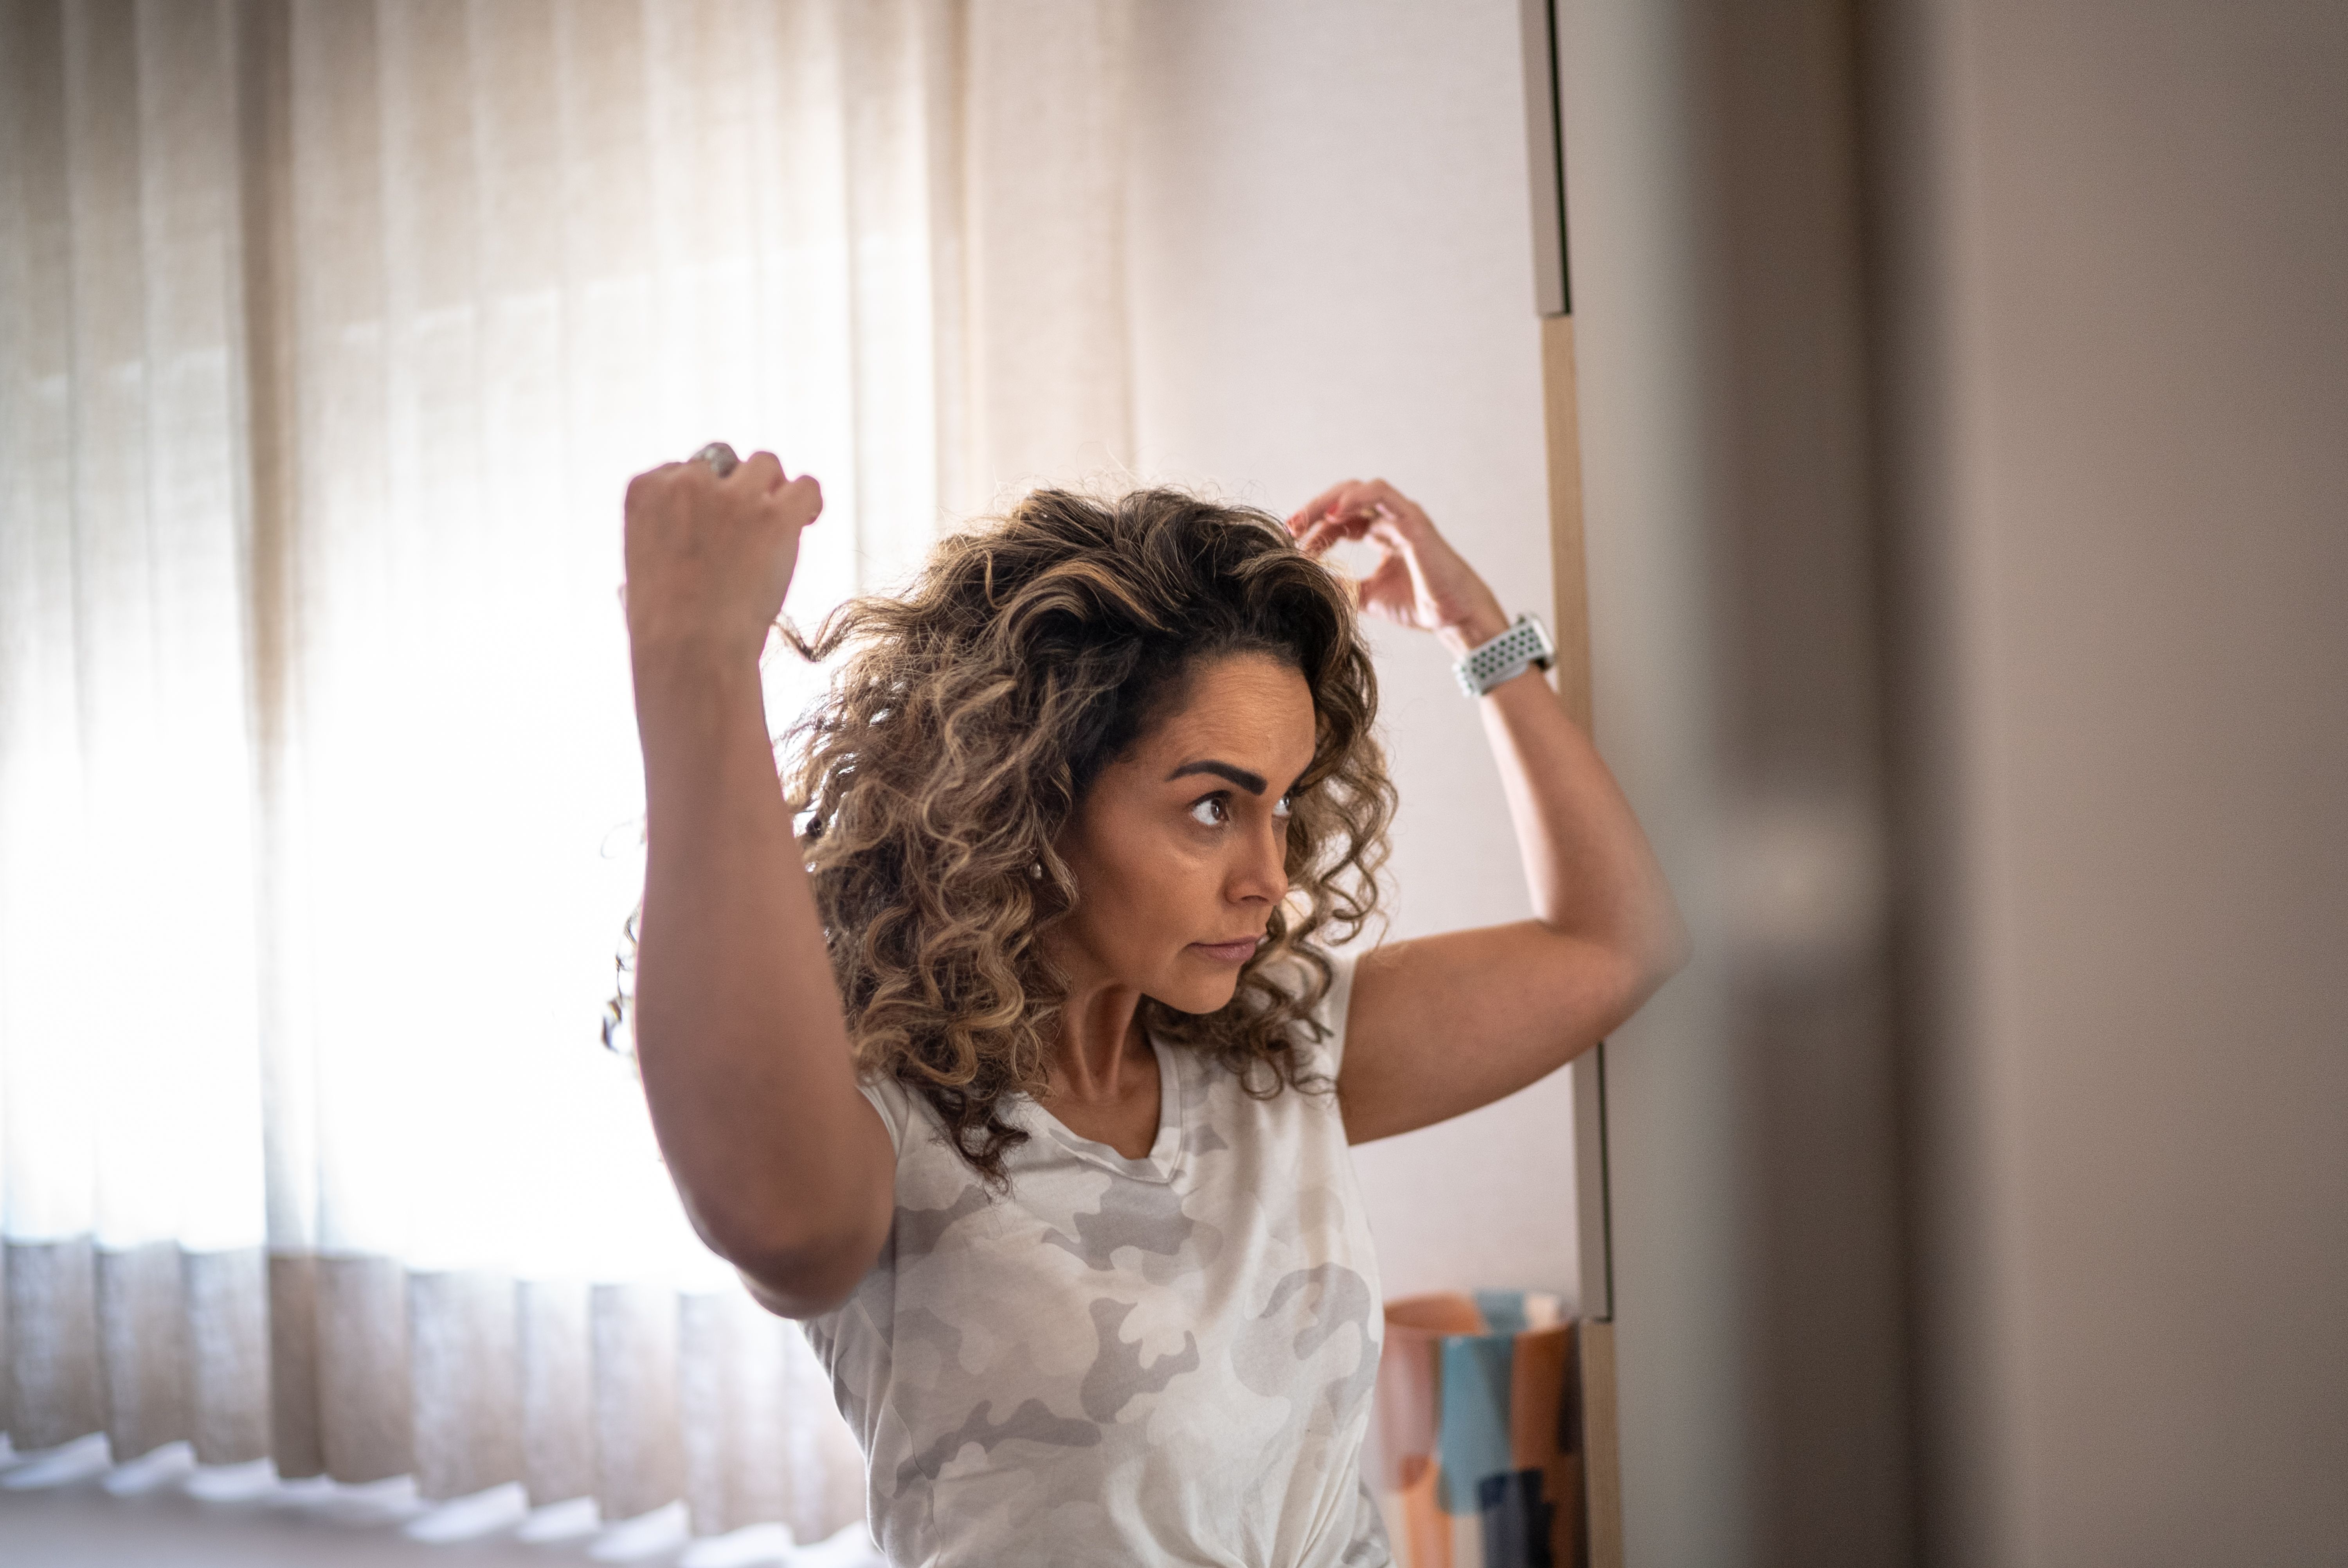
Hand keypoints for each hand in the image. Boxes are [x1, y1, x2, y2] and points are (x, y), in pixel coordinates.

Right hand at [623, 449, 822, 667]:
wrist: (689, 651)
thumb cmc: (662, 628)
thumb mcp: (638, 574)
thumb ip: (655, 544)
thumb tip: (660, 559)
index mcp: (645, 489)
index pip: (684, 469)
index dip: (705, 497)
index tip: (714, 527)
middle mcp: (687, 482)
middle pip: (724, 460)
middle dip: (736, 486)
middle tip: (747, 526)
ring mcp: (733, 496)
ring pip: (766, 465)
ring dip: (773, 490)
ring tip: (776, 526)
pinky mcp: (775, 516)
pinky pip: (806, 485)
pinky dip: (810, 499)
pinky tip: (807, 521)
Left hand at [1287, 478, 1507, 655]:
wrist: (1453, 618)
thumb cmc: (1418, 605)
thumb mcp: (1366, 595)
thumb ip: (1341, 584)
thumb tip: (1307, 580)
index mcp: (1380, 534)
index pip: (1339, 521)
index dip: (1315, 530)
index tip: (1293, 546)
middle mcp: (1390, 520)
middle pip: (1344, 500)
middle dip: (1314, 510)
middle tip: (1290, 528)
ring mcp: (1402, 516)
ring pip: (1359, 490)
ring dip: (1328, 501)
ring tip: (1304, 520)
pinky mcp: (1413, 520)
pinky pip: (1381, 495)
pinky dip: (1355, 498)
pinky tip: (1333, 513)